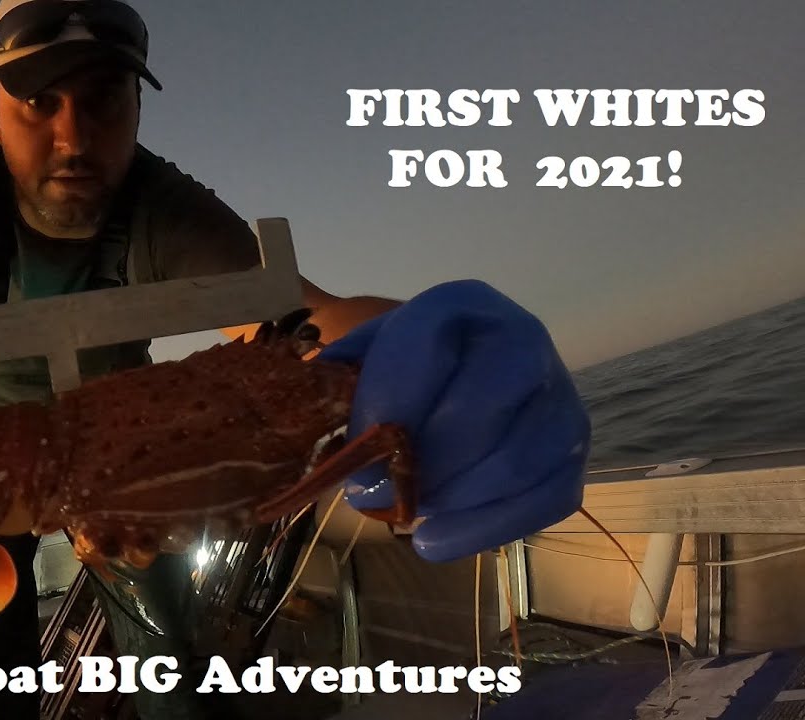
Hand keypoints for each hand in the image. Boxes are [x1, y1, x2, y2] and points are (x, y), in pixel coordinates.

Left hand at [316, 279, 588, 561]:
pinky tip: (434, 537)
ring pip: (512, 463)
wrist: (464, 383)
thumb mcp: (361, 361)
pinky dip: (480, 529)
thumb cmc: (401, 376)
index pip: (426, 344)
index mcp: (458, 306)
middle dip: (420, 462)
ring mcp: (558, 399)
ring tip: (404, 511)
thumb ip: (334, 382)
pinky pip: (541, 502)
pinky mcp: (572, 456)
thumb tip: (306, 413)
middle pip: (478, 409)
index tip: (356, 451)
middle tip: (375, 493)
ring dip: (448, 500)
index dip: (387, 403)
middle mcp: (522, 339)